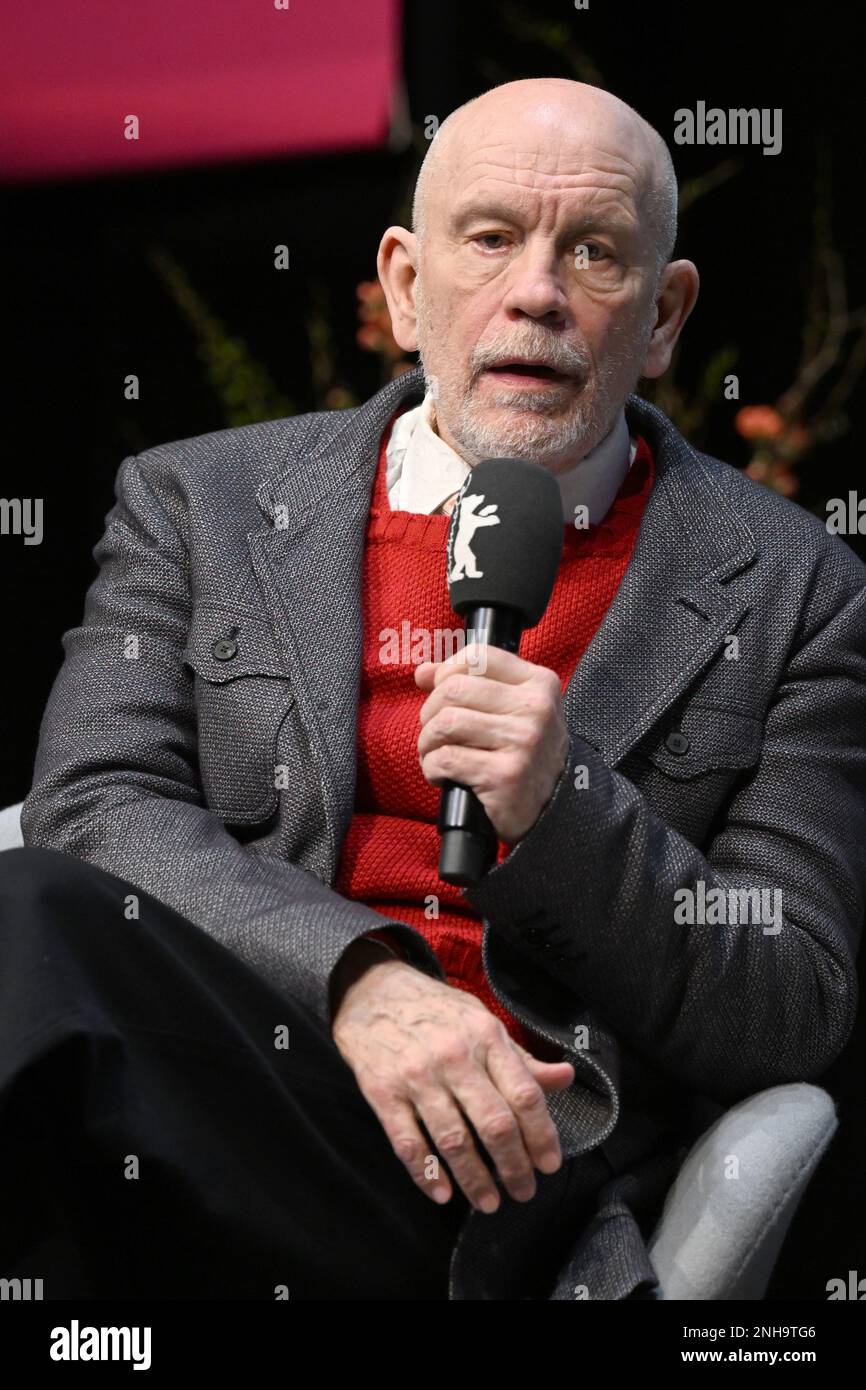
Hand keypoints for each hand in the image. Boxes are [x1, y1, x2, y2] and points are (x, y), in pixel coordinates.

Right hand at [331, 957, 575, 1212]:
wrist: (372, 992)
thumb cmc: (436, 1012)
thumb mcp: (482, 1022)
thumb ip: (521, 1058)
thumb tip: (565, 1078)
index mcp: (485, 1037)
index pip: (524, 1094)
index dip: (542, 1135)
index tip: (549, 1164)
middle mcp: (453, 1056)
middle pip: (494, 1123)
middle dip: (514, 1166)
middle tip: (524, 1191)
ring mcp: (416, 1075)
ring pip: (453, 1140)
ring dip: (475, 1179)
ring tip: (489, 1202)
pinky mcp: (383, 1092)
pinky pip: (408, 1143)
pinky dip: (427, 1174)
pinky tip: (443, 1193)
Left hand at [415, 643, 569, 843]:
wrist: (553, 808)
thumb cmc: (525, 753)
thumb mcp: (511, 709)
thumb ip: (470, 683)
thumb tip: (423, 672)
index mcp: (539, 683)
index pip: (478, 656)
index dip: (447, 671)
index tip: (441, 691)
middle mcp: (535, 709)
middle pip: (453, 689)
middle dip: (430, 712)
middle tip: (436, 732)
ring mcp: (522, 742)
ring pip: (445, 723)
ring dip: (427, 743)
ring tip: (436, 754)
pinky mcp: (505, 776)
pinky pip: (445, 759)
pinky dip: (432, 768)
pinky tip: (442, 775)